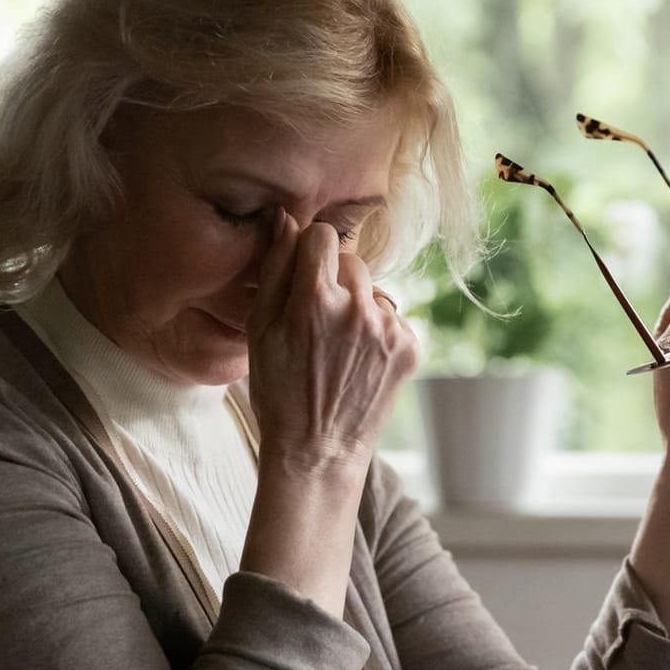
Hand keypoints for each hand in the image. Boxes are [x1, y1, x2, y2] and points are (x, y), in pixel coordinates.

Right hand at [244, 210, 418, 481]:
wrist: (317, 451)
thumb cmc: (278, 390)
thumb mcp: (259, 330)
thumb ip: (275, 268)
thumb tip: (285, 218)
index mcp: (315, 301)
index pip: (322, 236)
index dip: (309, 252)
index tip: (302, 274)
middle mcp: (358, 310)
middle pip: (352, 261)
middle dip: (334, 280)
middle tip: (316, 321)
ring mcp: (390, 330)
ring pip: (374, 291)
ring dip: (358, 307)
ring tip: (337, 348)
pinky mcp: (410, 348)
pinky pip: (392, 318)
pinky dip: (378, 332)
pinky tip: (358, 362)